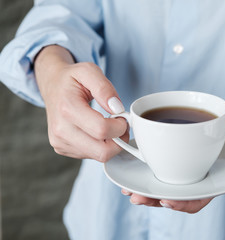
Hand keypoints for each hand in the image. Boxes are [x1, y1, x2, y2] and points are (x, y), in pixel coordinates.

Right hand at [35, 45, 127, 161]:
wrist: (52, 85)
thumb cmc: (72, 79)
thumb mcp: (89, 71)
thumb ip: (104, 88)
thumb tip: (117, 109)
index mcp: (67, 108)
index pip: (102, 130)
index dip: (120, 126)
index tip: (123, 117)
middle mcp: (60, 130)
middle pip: (102, 151)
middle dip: (119, 140)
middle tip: (122, 126)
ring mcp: (60, 142)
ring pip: (98, 156)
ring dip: (111, 144)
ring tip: (110, 126)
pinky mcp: (62, 149)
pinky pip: (91, 156)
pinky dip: (100, 146)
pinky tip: (98, 132)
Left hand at [121, 129, 224, 213]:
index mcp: (211, 187)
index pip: (195, 201)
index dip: (181, 204)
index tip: (168, 200)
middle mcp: (195, 182)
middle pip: (172, 196)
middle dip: (153, 200)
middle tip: (136, 197)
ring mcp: (185, 171)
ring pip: (162, 185)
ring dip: (144, 189)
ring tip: (127, 188)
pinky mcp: (176, 158)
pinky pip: (160, 167)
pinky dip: (145, 171)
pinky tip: (131, 170)